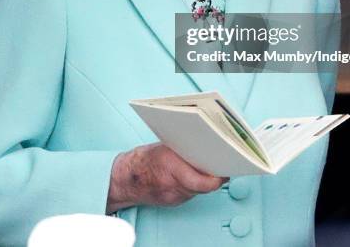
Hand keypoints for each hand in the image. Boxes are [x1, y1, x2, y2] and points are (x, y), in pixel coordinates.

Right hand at [106, 143, 227, 212]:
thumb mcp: (164, 147)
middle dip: (213, 178)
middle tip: (223, 167)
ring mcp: (172, 196)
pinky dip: (193, 186)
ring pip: (197, 191)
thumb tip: (205, 147)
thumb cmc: (142, 160)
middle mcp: (172, 184)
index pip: (201, 181)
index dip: (216, 180)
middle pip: (202, 185)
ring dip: (204, 182)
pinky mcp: (172, 202)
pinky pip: (189, 194)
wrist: (124, 179)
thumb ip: (184, 148)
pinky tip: (193, 176)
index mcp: (170, 165)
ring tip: (209, 169)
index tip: (225, 173)